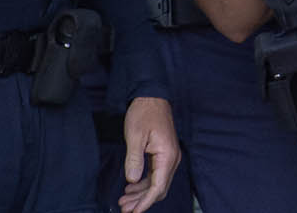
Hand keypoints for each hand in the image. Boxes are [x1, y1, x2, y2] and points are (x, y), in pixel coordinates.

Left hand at [117, 96, 179, 212]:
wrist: (151, 96)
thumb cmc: (144, 113)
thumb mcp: (135, 136)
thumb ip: (134, 160)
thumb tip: (132, 180)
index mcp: (167, 156)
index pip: (158, 187)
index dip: (145, 202)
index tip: (133, 212)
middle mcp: (172, 159)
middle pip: (159, 188)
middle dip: (142, 201)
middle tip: (125, 208)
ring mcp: (169, 157)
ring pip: (157, 183)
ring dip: (142, 193)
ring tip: (124, 200)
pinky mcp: (163, 154)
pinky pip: (155, 174)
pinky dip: (144, 183)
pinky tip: (131, 187)